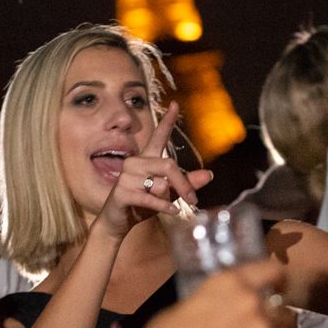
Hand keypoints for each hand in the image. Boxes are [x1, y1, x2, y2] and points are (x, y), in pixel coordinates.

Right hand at [92, 103, 212, 242]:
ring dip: (168, 199)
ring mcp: (126, 176)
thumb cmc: (143, 204)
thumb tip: (210, 174)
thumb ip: (186, 183)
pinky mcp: (121, 192)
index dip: (168, 120)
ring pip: (160, 184)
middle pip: (168, 165)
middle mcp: (135, 162)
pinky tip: (173, 212)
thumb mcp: (168, 193)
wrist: (118, 223)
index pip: (158, 135)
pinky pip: (150, 198)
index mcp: (147, 158)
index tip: (175, 104)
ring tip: (164, 206)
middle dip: (184, 184)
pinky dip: (164, 207)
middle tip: (194, 200)